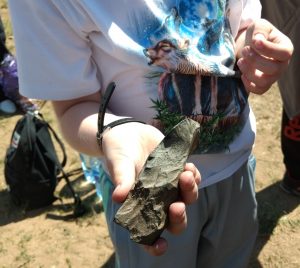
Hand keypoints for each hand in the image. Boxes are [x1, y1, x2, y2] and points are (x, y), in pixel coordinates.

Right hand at [102, 122, 200, 255]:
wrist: (129, 133)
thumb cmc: (119, 152)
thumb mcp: (119, 164)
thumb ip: (122, 179)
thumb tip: (119, 197)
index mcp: (139, 204)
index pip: (146, 231)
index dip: (153, 243)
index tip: (161, 245)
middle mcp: (157, 199)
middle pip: (173, 220)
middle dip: (179, 217)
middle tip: (177, 206)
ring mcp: (170, 186)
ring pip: (187, 199)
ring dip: (190, 191)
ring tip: (185, 174)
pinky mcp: (178, 171)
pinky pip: (192, 179)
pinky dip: (193, 175)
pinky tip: (187, 166)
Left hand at [237, 19, 293, 93]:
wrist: (247, 46)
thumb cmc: (256, 35)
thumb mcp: (258, 26)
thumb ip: (260, 30)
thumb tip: (258, 39)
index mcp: (285, 48)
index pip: (284, 53)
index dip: (269, 49)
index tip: (255, 41)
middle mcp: (282, 65)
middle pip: (274, 69)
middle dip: (256, 60)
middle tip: (245, 50)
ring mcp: (273, 76)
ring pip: (264, 81)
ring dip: (250, 72)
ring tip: (240, 61)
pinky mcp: (262, 84)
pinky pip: (258, 90)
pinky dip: (248, 85)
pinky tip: (241, 74)